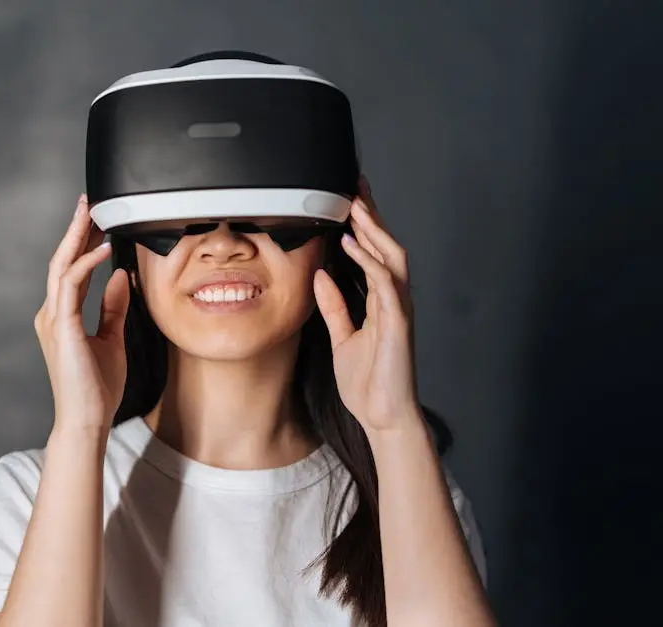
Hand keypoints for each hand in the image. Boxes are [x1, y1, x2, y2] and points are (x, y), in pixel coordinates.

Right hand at [34, 194, 130, 434]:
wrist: (87, 420)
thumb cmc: (97, 388)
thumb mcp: (112, 339)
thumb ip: (113, 307)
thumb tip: (120, 276)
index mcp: (62, 316)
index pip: (71, 269)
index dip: (82, 242)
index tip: (96, 220)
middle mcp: (52, 314)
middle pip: (62, 260)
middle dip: (75, 229)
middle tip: (88, 202)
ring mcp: (53, 319)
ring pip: (62, 266)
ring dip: (77, 237)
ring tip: (92, 214)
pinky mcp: (62, 327)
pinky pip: (72, 285)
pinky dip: (86, 264)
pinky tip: (103, 250)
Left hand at [313, 176, 421, 433]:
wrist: (383, 417)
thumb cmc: (368, 382)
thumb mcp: (342, 337)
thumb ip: (335, 306)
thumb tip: (322, 275)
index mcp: (381, 301)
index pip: (373, 253)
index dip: (363, 225)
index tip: (348, 199)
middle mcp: (393, 300)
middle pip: (386, 246)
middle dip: (372, 215)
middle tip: (354, 186)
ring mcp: (398, 310)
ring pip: (391, 257)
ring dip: (373, 229)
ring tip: (354, 205)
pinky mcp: (397, 324)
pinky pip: (385, 284)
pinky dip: (369, 261)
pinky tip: (353, 244)